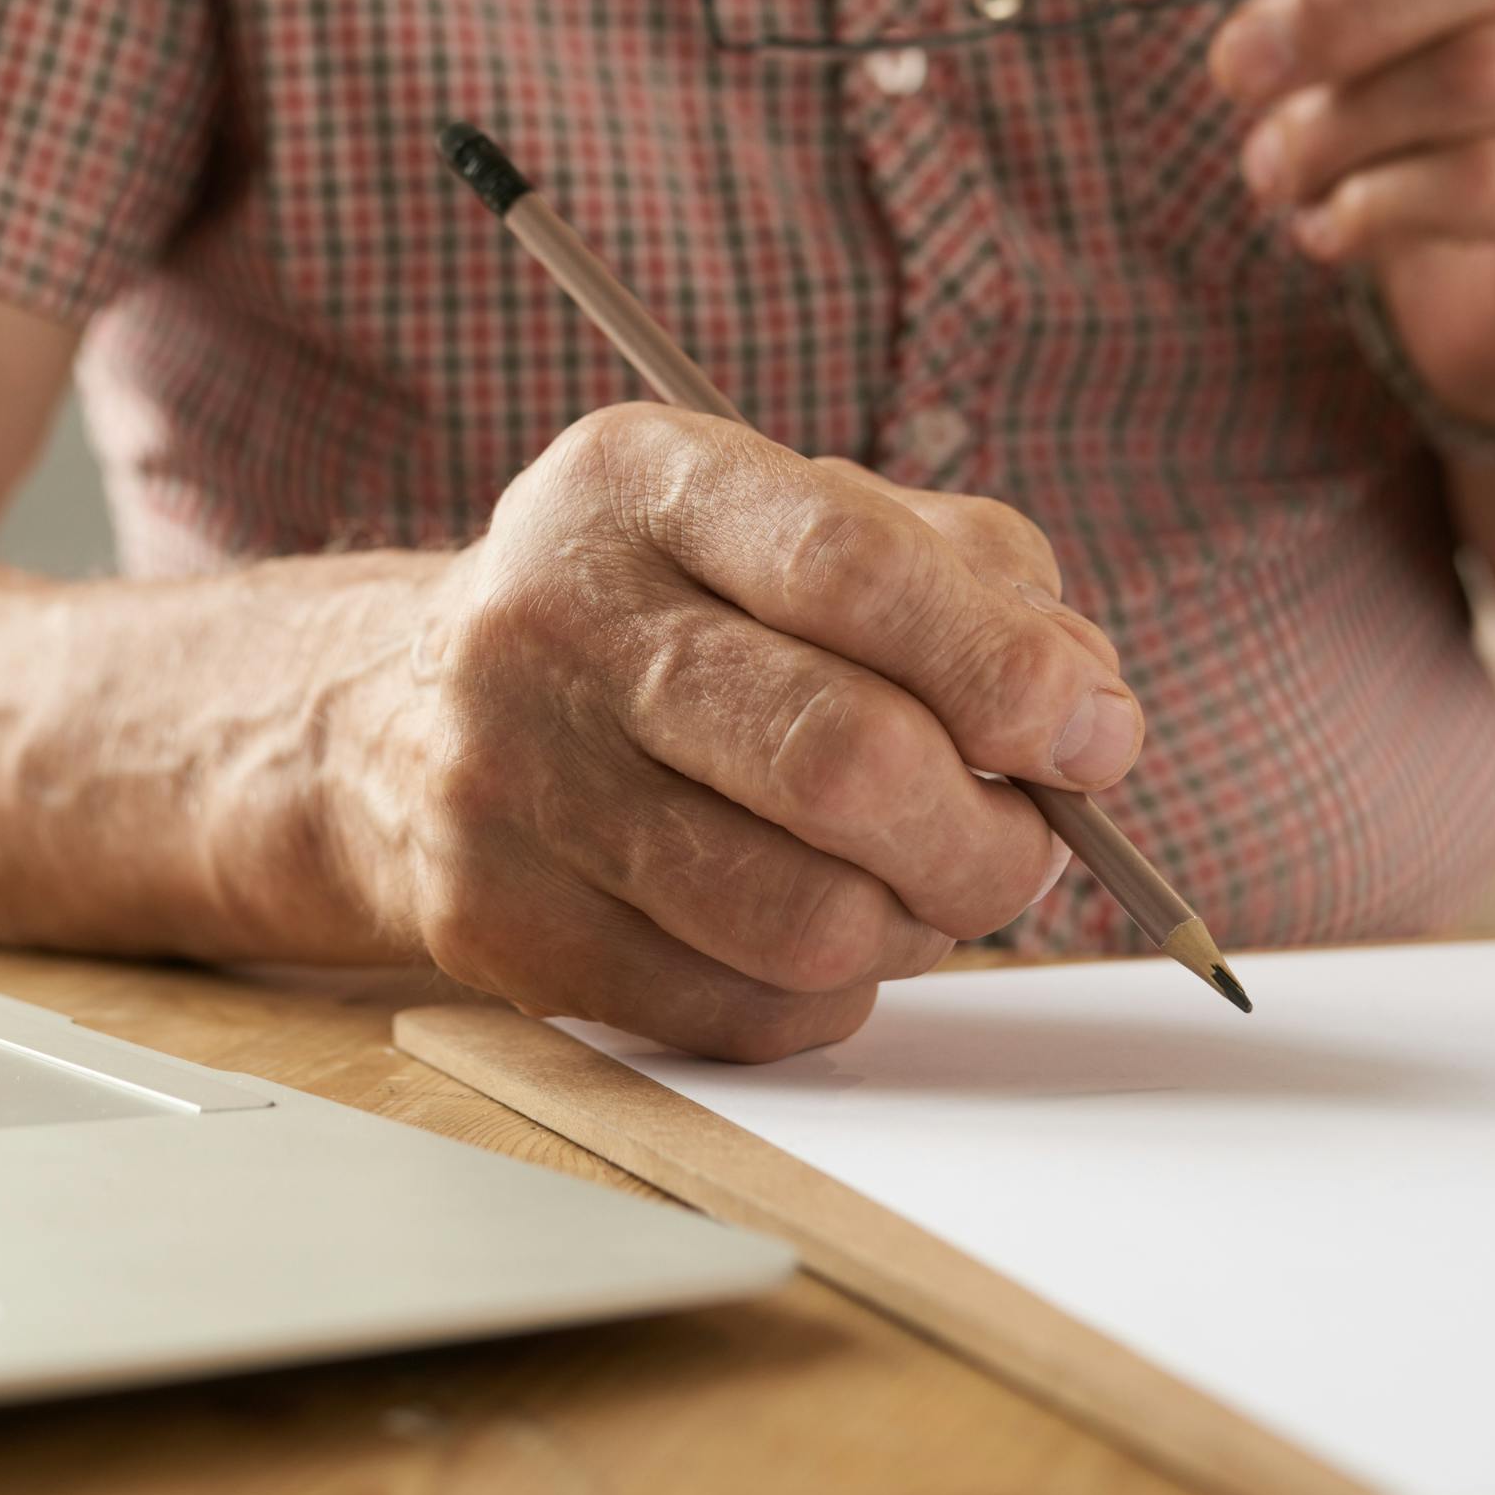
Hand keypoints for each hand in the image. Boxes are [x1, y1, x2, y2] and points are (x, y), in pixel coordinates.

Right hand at [328, 405, 1141, 1060]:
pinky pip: (737, 1013)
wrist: (401, 710)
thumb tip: (1088, 721)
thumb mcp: (797, 524)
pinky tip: (819, 935)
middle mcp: (553, 618)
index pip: (848, 568)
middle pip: (839, 762)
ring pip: (802, 919)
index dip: (1003, 670)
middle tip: (1026, 846)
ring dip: (917, 926)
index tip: (1093, 740)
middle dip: (987, 834)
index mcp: (641, 481)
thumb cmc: (667, 611)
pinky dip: (826, 995)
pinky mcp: (499, 923)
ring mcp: (510, 779)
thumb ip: (970, 581)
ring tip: (920, 889)